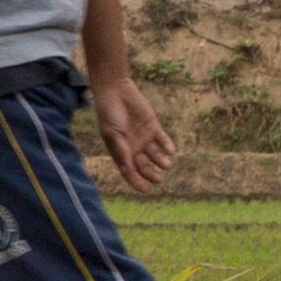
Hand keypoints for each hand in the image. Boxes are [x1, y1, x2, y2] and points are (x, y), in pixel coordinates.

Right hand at [95, 70, 173, 192]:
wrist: (115, 91)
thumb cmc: (109, 114)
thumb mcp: (113, 135)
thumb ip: (121, 151)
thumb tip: (129, 169)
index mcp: (120, 151)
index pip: (129, 171)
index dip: (136, 181)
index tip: (146, 189)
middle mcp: (133, 147)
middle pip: (144, 165)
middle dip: (151, 173)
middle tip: (158, 178)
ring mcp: (143, 137)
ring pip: (155, 155)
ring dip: (161, 161)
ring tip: (166, 164)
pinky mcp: (153, 127)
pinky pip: (162, 140)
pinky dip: (167, 146)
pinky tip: (170, 151)